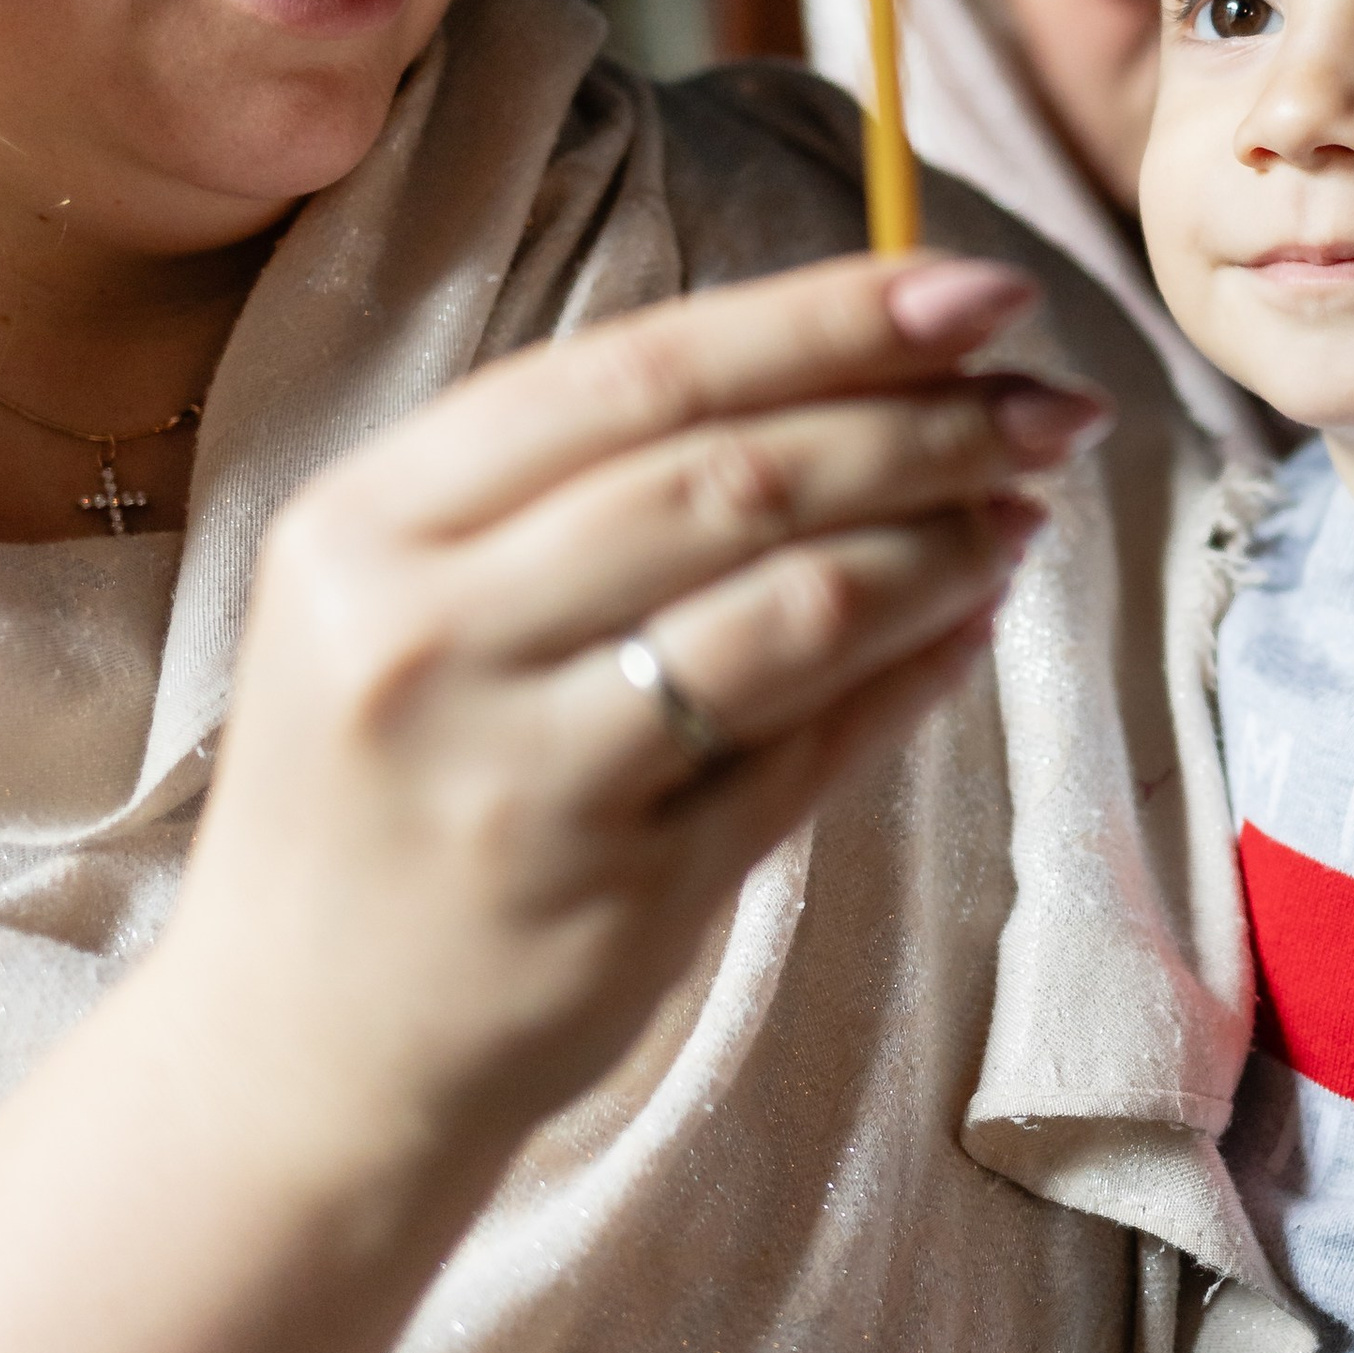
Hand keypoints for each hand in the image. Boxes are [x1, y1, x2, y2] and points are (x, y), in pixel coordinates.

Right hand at [169, 249, 1101, 1164]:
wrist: (301, 1065)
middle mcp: (427, 636)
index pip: (636, 374)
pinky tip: (976, 614)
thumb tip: (843, 365)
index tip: (975, 287)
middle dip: (923, 420)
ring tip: (1027, 502)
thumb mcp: (403, 605)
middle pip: (730, 476)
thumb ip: (568, 485)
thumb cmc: (381, 794)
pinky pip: (812, 747)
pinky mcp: (619, 891)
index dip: (825, 315)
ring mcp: (523, 773)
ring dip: (943, 538)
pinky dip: (916, 667)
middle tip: (1051, 400)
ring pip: (793, 604)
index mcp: (364, 524)